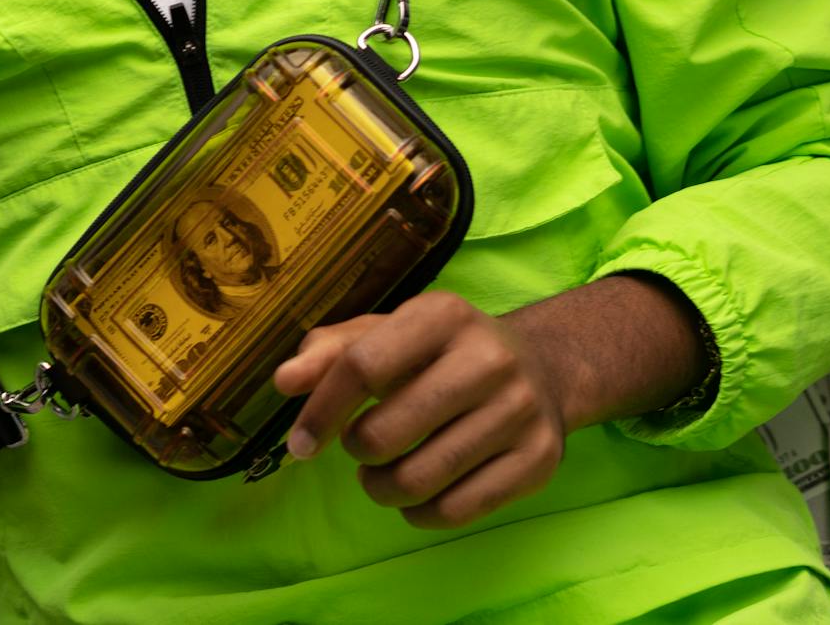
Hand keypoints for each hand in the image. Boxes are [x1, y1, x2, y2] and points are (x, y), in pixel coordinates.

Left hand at [270, 289, 569, 528]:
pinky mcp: (538, 459)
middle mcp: (488, 358)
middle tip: (361, 447)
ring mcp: (519, 411)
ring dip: (383, 489)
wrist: (543, 368)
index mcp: (443, 315)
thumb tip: (286, 380)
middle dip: (357, 451)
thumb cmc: (443, 352)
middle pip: (385, 434)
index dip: (320, 412)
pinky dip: (421, 514)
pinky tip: (418, 496)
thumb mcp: (390, 333)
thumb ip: (332, 351)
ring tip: (383, 475)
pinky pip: (456, 510)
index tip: (300, 443)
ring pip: (419, 481)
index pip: (362, 367)